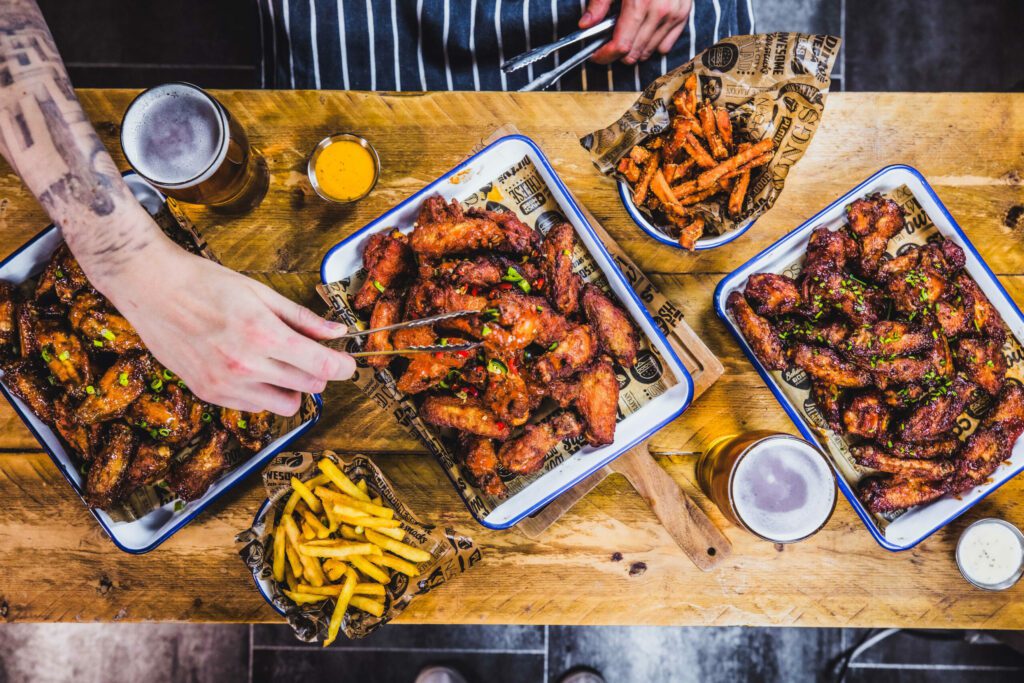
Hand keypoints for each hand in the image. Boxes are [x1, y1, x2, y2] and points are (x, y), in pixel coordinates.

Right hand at [90, 215, 353, 416]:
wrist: (152, 288)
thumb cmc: (206, 284)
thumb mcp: (261, 293)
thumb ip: (303, 319)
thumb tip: (337, 332)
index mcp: (264, 335)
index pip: (321, 366)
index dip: (343, 367)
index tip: (349, 364)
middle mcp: (246, 365)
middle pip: (308, 386)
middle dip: (318, 372)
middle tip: (311, 353)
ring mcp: (226, 384)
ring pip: (285, 404)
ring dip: (293, 387)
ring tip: (281, 362)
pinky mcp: (209, 393)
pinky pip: (255, 406)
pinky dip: (265, 392)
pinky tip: (256, 370)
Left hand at [581, 0, 691, 64]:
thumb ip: (599, 3)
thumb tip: (585, 25)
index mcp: (639, 3)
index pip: (622, 45)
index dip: (605, 55)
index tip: (596, 55)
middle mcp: (660, 12)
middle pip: (635, 53)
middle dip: (617, 54)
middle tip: (607, 43)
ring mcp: (674, 14)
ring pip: (649, 52)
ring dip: (634, 50)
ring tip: (624, 36)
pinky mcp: (683, 15)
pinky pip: (666, 46)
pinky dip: (652, 44)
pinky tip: (642, 33)